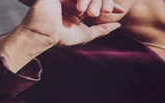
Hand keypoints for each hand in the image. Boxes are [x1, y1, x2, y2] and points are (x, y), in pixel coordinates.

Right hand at [0, 0, 123, 71]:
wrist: (44, 33)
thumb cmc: (63, 36)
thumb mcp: (87, 34)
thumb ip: (102, 29)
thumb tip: (119, 24)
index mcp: (79, 8)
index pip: (97, 3)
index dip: (108, 5)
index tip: (120, 10)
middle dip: (103, 2)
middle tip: (109, 8)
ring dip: (94, 0)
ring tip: (98, 8)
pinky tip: (83, 6)